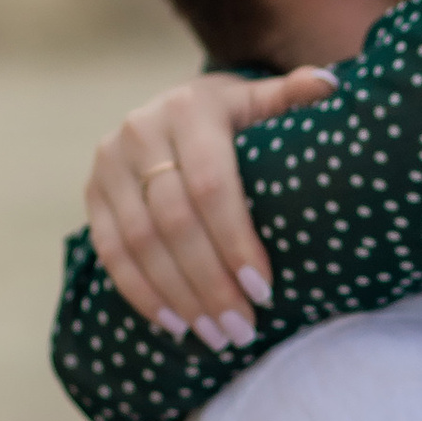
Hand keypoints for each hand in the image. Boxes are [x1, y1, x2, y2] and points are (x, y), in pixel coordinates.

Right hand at [83, 65, 335, 338]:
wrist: (177, 110)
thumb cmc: (237, 117)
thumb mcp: (263, 100)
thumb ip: (293, 95)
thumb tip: (329, 83)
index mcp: (189, 108)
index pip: (210, 186)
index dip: (235, 241)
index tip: (265, 290)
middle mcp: (140, 130)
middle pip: (174, 223)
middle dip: (211, 283)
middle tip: (243, 329)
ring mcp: (108, 163)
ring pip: (139, 244)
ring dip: (179, 297)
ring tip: (217, 337)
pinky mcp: (92, 193)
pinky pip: (110, 252)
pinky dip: (142, 293)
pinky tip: (176, 324)